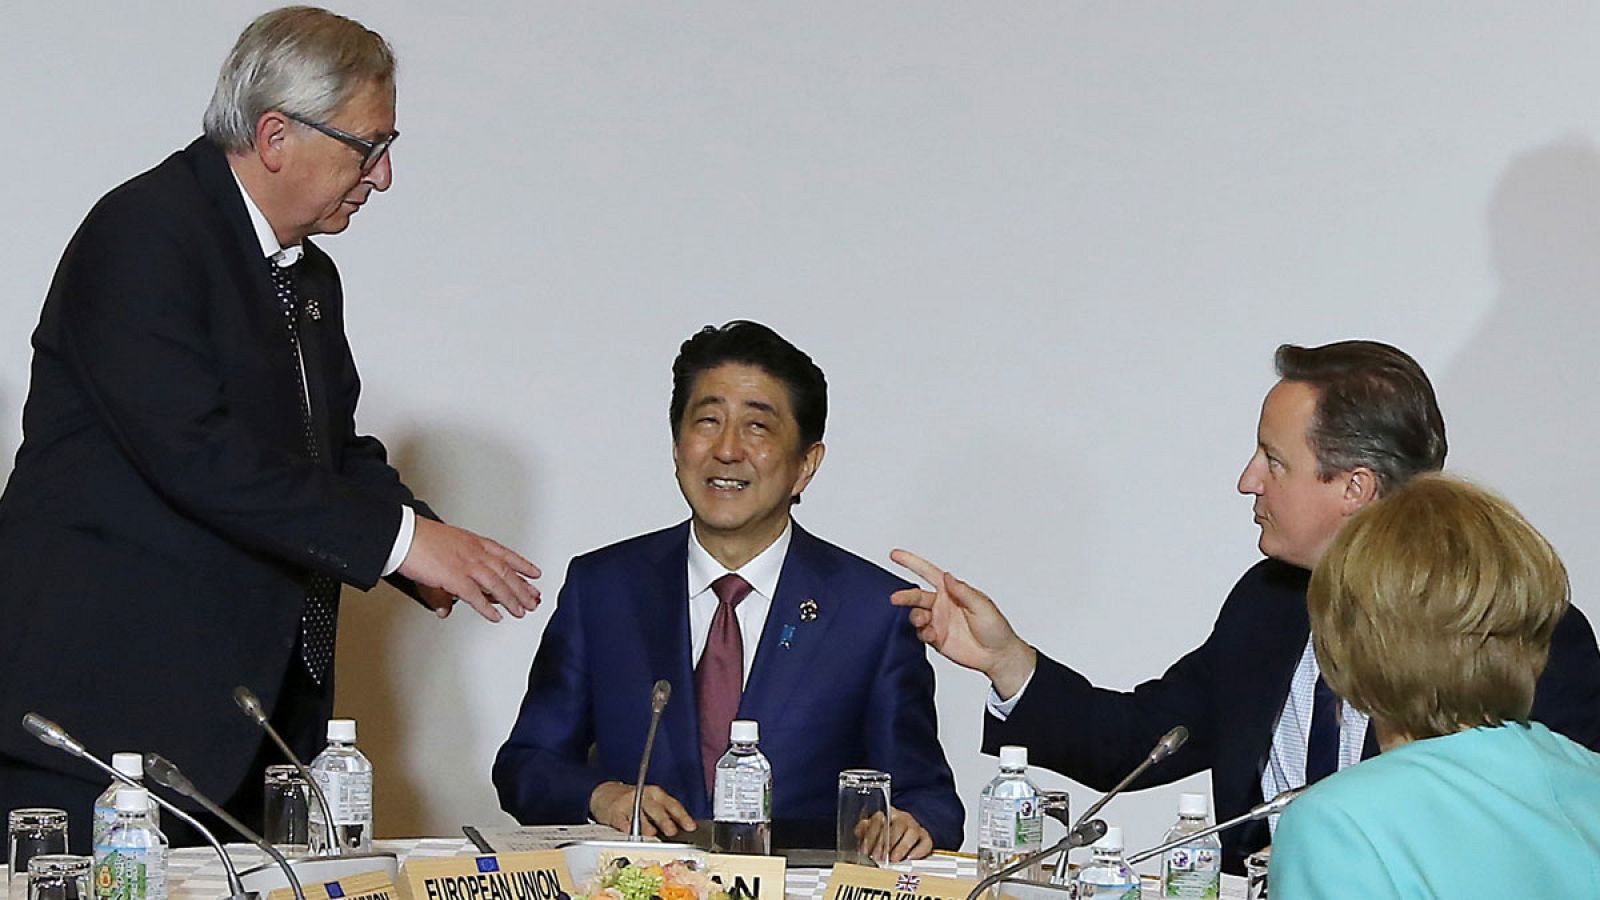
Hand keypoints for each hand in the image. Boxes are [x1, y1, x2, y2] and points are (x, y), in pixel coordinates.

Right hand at [398, 517, 541, 621]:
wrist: (403, 534)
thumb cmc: (419, 539)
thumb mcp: (443, 552)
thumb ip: (447, 582)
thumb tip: (446, 607)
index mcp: (473, 542)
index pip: (504, 554)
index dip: (522, 564)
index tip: (534, 573)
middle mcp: (474, 552)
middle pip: (505, 571)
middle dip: (522, 587)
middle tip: (534, 599)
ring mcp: (466, 564)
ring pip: (496, 584)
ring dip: (511, 599)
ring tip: (521, 611)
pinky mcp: (454, 577)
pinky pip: (475, 596)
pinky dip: (487, 608)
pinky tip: (496, 616)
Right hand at [590, 781, 697, 837]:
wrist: (606, 795)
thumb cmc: (633, 801)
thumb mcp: (651, 802)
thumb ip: (664, 814)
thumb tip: (681, 830)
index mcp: (655, 794)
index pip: (672, 804)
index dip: (682, 816)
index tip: (690, 827)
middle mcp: (642, 796)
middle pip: (656, 809)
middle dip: (664, 821)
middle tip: (671, 832)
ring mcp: (628, 804)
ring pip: (639, 816)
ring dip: (646, 826)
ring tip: (651, 834)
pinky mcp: (615, 813)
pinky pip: (623, 823)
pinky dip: (628, 830)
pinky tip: (632, 834)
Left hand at [853, 809, 934, 861]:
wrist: (907, 828)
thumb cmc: (887, 830)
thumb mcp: (874, 828)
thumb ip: (865, 829)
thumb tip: (859, 831)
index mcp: (887, 814)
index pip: (879, 820)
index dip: (871, 836)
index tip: (866, 850)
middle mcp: (903, 818)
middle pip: (897, 826)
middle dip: (886, 843)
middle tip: (879, 857)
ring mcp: (915, 827)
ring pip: (911, 833)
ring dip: (901, 847)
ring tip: (893, 859)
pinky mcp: (925, 837)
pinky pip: (925, 842)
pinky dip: (918, 851)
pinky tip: (909, 858)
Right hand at [889, 549, 1036, 697]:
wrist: (997, 656)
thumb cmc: (996, 628)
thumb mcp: (982, 606)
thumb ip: (963, 591)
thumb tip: (948, 576)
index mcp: (952, 591)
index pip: (929, 573)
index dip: (912, 562)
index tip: (896, 555)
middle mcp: (942, 604)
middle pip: (917, 596)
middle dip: (905, 596)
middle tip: (896, 598)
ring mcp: (938, 621)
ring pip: (916, 615)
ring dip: (916, 617)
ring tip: (924, 621)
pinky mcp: (935, 638)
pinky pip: (921, 633)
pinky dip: (923, 633)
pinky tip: (933, 635)